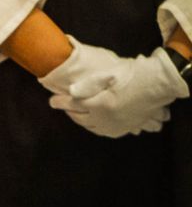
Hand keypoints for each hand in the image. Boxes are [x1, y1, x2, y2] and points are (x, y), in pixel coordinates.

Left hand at [43, 42, 185, 137]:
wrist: (156, 84)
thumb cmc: (131, 75)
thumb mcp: (108, 75)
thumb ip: (88, 84)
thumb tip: (70, 91)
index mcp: (100, 104)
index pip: (73, 104)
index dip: (60, 102)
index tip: (51, 101)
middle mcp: (107, 118)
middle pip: (80, 117)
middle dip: (69, 111)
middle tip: (61, 105)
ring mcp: (117, 124)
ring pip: (92, 126)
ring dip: (80, 120)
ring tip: (74, 113)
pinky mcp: (126, 127)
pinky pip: (105, 132)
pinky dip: (95, 128)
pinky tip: (93, 123)